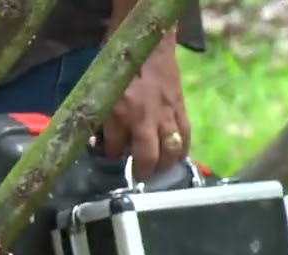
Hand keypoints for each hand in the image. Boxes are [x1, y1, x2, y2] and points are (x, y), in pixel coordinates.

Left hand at [101, 31, 189, 180]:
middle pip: (148, 157)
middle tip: (140, 177)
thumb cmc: (120, 66)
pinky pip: (185, 134)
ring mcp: (166, 113)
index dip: (110, 157)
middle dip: (143, 171)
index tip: (111, 159)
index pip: (114, 148)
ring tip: (159, 171)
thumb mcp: (101, 92)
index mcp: (120, 114)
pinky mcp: (181, 106)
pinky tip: (178, 157)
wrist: (148, 43)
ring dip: (165, 165)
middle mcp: (145, 118)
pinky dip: (182, 149)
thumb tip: (101, 140)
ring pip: (171, 149)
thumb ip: (102, 119)